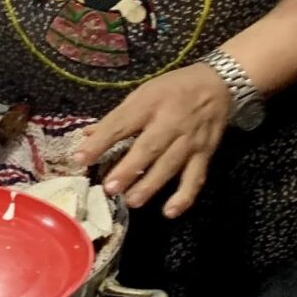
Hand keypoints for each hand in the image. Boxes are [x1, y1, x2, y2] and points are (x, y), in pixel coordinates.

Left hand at [77, 64, 230, 218]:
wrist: (216, 85)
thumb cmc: (172, 88)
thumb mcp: (142, 92)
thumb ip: (117, 116)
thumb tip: (88, 135)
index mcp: (149, 103)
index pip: (121, 123)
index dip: (100, 141)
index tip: (80, 158)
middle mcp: (170, 122)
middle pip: (147, 148)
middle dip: (128, 169)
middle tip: (109, 188)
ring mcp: (189, 140)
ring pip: (169, 166)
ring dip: (150, 185)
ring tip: (132, 201)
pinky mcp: (205, 154)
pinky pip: (195, 178)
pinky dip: (184, 196)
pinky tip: (170, 211)